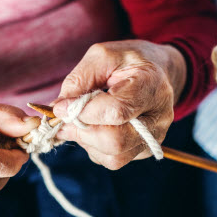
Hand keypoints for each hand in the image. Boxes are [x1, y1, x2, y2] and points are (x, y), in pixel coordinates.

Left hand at [51, 40, 186, 169]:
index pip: (116, 111)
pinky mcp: (145, 150)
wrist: (157, 71)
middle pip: (116, 141)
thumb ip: (79, 81)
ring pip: (114, 157)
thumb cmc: (128, 61)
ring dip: (87, 142)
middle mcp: (158, 117)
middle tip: (64, 119)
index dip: (83, 112)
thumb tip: (58, 111)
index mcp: (151, 85)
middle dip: (82, 132)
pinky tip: (94, 128)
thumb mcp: (101, 56)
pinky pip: (114, 160)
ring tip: (80, 121)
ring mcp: (154, 137)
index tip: (60, 108)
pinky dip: (95, 148)